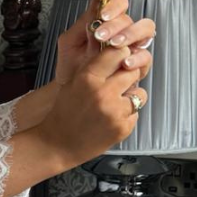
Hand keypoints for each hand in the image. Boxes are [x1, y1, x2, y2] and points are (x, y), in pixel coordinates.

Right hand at [38, 7, 151, 167]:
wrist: (57, 144)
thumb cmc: (65, 112)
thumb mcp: (73, 82)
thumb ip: (95, 67)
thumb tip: (120, 51)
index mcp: (88, 78)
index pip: (118, 52)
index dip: (122, 55)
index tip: (120, 59)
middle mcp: (103, 93)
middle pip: (132, 72)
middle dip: (128, 76)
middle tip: (118, 84)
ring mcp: (114, 112)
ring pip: (139, 93)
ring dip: (131, 96)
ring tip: (115, 103)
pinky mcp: (122, 128)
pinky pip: (136, 113)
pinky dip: (127, 115)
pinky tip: (112, 119)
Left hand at [53, 0, 155, 94]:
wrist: (73, 93)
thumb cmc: (71, 68)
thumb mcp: (69, 44)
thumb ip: (81, 24)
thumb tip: (95, 5)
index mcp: (106, 24)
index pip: (118, 4)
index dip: (113, 5)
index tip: (102, 15)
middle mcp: (122, 32)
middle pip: (130, 17)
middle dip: (115, 24)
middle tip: (101, 36)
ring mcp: (132, 47)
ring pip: (145, 29)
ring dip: (130, 34)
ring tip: (115, 45)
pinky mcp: (138, 65)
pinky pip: (146, 55)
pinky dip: (137, 57)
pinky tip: (125, 62)